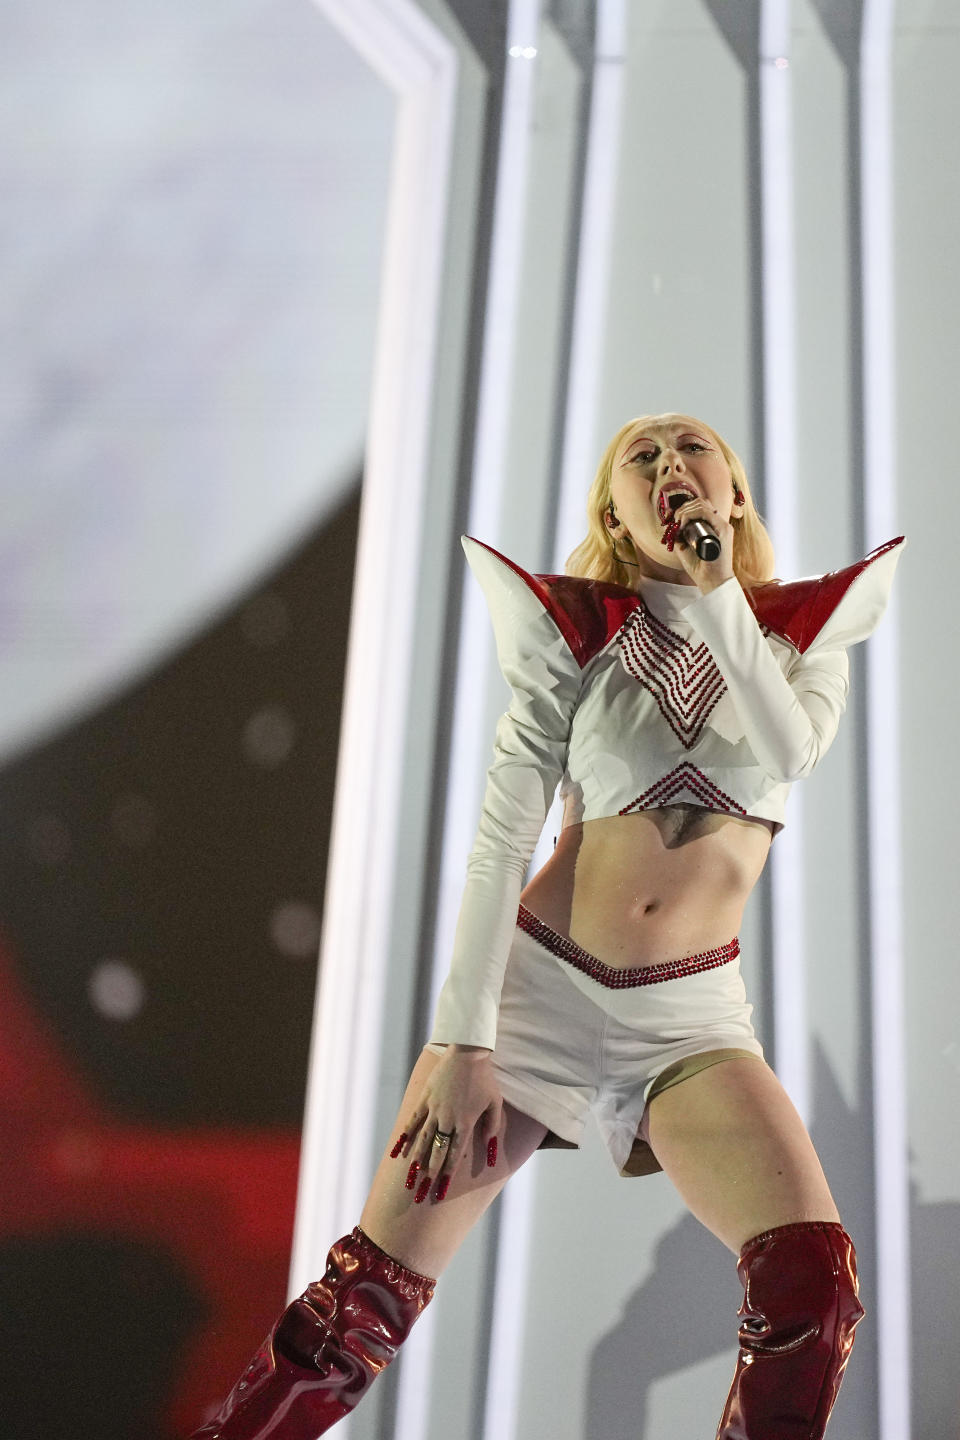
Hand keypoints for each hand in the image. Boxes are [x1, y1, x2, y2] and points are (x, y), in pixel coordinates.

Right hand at [391, 1046, 502, 1204]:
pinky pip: (413, 1121)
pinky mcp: (425, 1098)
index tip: (441, 1190)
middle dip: (430, 1173)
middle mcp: (448, 1119)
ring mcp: (434, 1109)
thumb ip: (492, 1127)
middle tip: (422, 1191)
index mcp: (466, 1123)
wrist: (468, 1053)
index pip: (455, 1155)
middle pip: (437, 1151)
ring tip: (410, 1176)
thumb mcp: (495, 1103)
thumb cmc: (484, 1079)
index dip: (448, 1174)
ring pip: (423, 1139)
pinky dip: (406, 1136)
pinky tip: (399, 1150)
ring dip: (416, 1159)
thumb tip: (488, 1148)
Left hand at [666, 496, 735, 591]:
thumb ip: (680, 536)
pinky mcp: (724, 530)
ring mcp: (723, 525)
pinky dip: (690, 515)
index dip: (685, 508)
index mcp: (713, 526)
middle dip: (682, 508)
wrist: (712, 581)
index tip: (673, 519)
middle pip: (700, 502)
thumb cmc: (700, 568)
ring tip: (678, 525)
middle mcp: (719, 523)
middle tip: (674, 522)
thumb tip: (672, 525)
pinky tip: (683, 525)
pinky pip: (705, 512)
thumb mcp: (685, 548)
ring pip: (702, 504)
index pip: (700, 506)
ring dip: (685, 511)